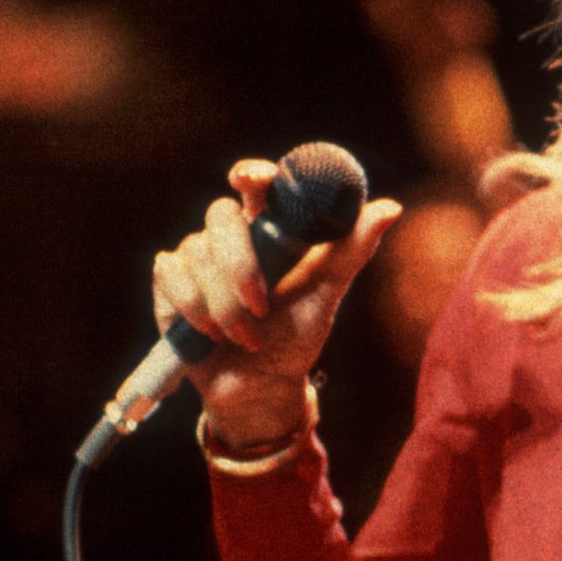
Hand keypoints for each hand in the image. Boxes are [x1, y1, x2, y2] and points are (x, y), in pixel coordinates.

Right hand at [153, 158, 400, 445]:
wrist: (261, 386)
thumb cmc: (296, 336)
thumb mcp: (328, 293)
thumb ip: (352, 249)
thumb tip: (391, 207)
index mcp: (271, 230)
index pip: (257, 184)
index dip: (253, 174)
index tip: (257, 178)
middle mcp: (232, 236)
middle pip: (221, 215)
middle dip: (240, 265)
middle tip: (261, 306)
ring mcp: (197, 255)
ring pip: (196, 252)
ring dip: (223, 303)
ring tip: (246, 335)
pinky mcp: (170, 280)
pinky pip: (170, 274)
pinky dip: (193, 307)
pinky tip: (211, 334)